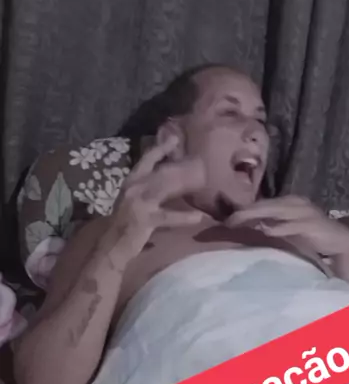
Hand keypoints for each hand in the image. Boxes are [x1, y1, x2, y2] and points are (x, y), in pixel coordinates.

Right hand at [105, 123, 205, 261]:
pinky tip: (198, 217)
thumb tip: (171, 181)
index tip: (175, 138)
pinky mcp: (144, 219)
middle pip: (160, 171)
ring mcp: (138, 203)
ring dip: (184, 184)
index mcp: (131, 182)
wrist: (111, 245)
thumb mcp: (135, 201)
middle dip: (179, 165)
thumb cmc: (125, 225)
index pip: (147, 160)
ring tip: (203, 180)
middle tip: (199, 160)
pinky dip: (183, 217)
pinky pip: (167, 217)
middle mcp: (134, 188)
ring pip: (164, 188)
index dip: (161, 148)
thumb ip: (149, 189)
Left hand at [226, 196, 348, 257]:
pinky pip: (294, 225)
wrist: (340, 242)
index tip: (225, 220)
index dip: (243, 211)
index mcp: (287, 202)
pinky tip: (267, 231)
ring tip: (239, 221)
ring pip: (276, 211)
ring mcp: (305, 212)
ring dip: (257, 215)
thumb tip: (247, 228)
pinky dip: (281, 227)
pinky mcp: (314, 224)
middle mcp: (295, 203)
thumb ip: (270, 226)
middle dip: (245, 213)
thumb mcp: (288, 230)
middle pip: (265, 205)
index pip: (261, 204)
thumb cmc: (311, 236)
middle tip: (227, 221)